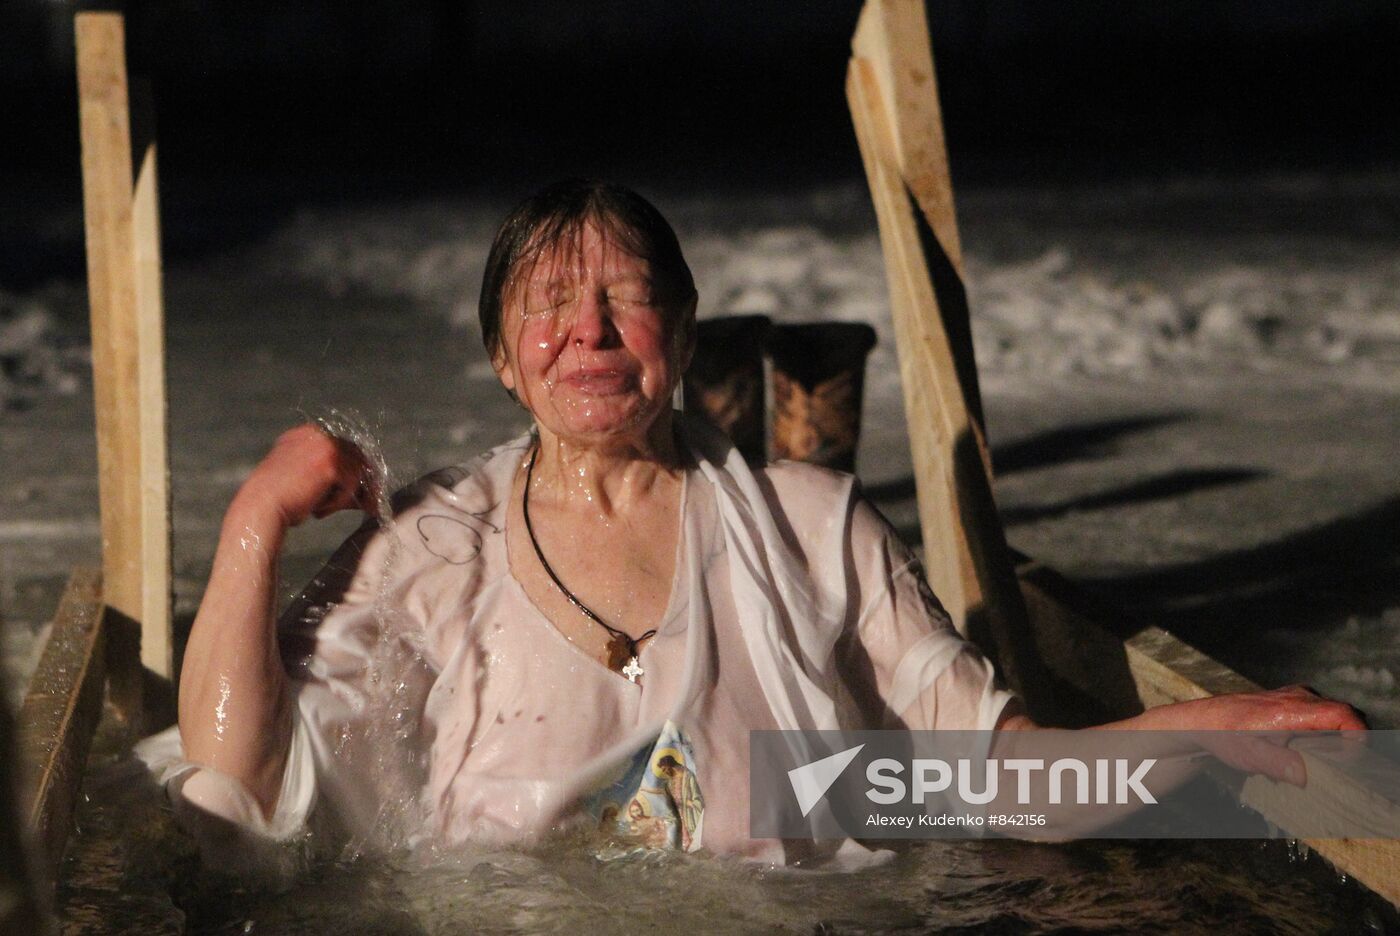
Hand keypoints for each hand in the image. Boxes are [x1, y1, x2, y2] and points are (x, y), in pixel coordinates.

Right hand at [232, 424, 377, 532]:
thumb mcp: (302, 478)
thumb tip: (365, 492)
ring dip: (346, 497)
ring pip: (356, 473)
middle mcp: (316, 434)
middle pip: (357, 456)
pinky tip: (317, 510)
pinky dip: (338, 503)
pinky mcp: (330, 463)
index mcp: (306, 434)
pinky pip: (351, 486)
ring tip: (321, 510)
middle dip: (364, 482)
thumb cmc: (278, 501)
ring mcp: (324, 446)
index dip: (355, 469)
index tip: (362, 490)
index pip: (345, 447)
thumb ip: (328, 475)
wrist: (259, 508)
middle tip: (369, 505)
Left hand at [1177, 685, 1365, 787]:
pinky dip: (1314, 733)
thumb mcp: (1251, 756)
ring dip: (1328, 739)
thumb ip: (1280, 765)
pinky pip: (1316, 715)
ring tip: (1305, 757)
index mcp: (1294, 708)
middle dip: (1344, 742)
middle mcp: (1299, 696)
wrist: (1202, 721)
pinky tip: (1293, 748)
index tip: (1348, 758)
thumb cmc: (1225, 736)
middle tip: (1328, 764)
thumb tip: (1305, 776)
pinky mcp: (1290, 701)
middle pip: (1343, 716)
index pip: (1344, 715)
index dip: (1357, 737)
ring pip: (1331, 716)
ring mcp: (1295, 695)